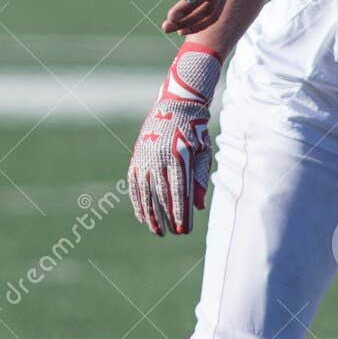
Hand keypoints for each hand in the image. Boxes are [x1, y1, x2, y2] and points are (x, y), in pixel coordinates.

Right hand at [128, 46, 220, 236]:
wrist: (175, 104)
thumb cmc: (195, 130)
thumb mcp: (203, 152)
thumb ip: (199, 178)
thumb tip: (197, 207)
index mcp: (179, 155)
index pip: (179, 191)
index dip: (181, 212)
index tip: (184, 230)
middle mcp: (159, 157)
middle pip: (162, 194)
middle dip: (168, 217)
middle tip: (174, 234)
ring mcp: (145, 157)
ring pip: (145, 192)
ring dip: (151, 214)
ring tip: (158, 231)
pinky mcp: (136, 157)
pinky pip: (135, 185)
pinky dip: (138, 202)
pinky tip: (143, 217)